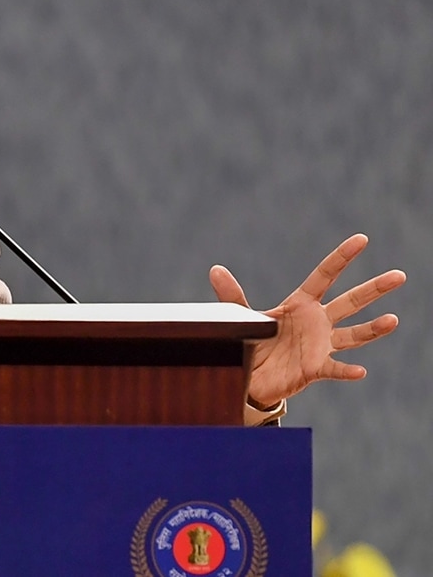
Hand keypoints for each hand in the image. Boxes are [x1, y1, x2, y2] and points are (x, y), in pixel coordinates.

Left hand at [209, 233, 405, 407]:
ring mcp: (320, 345)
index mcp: (300, 304)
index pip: (324, 276)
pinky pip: (334, 369)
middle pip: (350, 302)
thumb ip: (232, 295)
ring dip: (373, 329)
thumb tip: (215, 269)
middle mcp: (317, 322)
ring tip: (393, 320)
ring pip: (353, 334)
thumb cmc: (253, 342)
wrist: (251, 376)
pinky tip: (359, 371)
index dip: (341, 258)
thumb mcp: (242, 317)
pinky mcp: (316, 369)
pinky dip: (347, 370)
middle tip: (399, 275)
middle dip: (373, 289)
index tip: (362, 239)